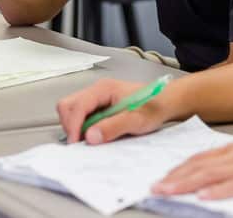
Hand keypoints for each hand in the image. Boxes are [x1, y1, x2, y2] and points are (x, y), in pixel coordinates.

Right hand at [56, 78, 173, 143]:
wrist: (165, 103)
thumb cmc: (153, 107)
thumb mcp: (136, 120)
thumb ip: (113, 127)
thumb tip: (90, 136)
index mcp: (103, 89)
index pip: (78, 105)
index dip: (73, 125)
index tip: (76, 143)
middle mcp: (96, 91)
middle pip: (68, 105)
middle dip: (70, 125)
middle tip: (80, 143)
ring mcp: (96, 98)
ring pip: (71, 110)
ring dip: (75, 127)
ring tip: (90, 139)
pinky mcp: (97, 106)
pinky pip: (80, 116)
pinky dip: (81, 127)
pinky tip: (94, 135)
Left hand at [151, 135, 232, 199]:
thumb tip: (218, 170)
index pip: (201, 157)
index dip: (180, 167)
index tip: (164, 176)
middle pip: (199, 165)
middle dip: (175, 176)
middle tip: (155, 186)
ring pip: (210, 174)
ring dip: (186, 183)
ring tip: (168, 190)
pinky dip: (217, 191)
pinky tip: (203, 196)